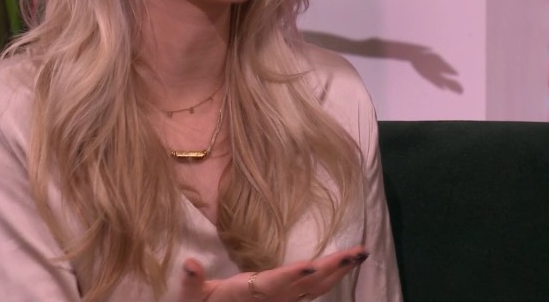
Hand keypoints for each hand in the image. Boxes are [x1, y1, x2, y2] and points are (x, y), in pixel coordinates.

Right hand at [178, 245, 368, 301]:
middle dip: (333, 267)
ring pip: (315, 290)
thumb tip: (189, 263)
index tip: (312, 266)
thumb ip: (191, 283)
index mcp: (249, 294)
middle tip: (360, 251)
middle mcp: (271, 300)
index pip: (274, 284)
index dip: (293, 276)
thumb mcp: (190, 298)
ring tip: (359, 256)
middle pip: (308, 284)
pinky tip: (341, 270)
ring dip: (338, 272)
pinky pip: (311, 294)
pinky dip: (329, 282)